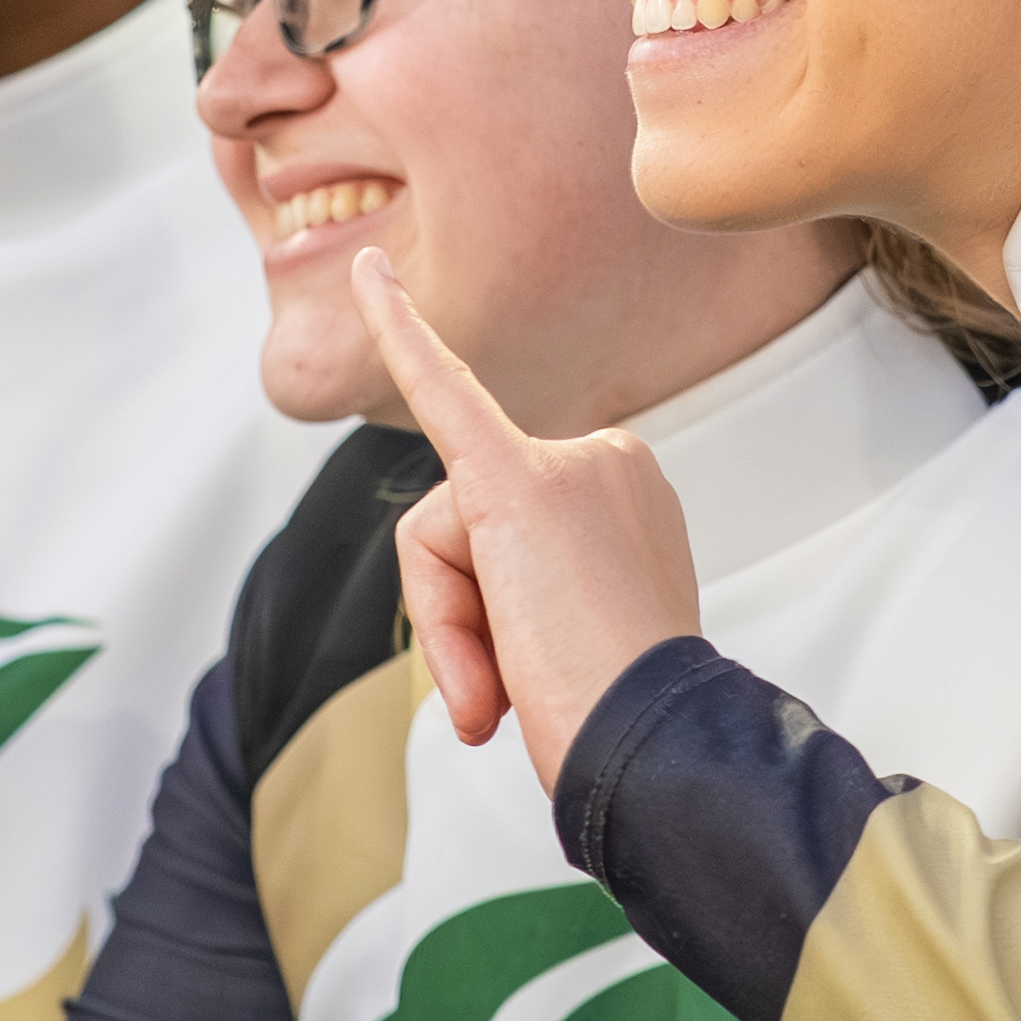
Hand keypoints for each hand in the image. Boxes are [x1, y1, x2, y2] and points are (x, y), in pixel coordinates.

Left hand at [359, 250, 700, 795]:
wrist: (652, 748)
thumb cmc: (619, 715)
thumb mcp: (584, 638)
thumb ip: (534, 595)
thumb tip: (495, 631)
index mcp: (628, 490)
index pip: (506, 536)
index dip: (495, 619)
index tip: (548, 657)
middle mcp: (608, 457)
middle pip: (463, 530)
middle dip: (461, 623)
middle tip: (505, 696)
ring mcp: (568, 462)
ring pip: (436, 539)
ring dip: (450, 633)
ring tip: (502, 689)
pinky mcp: (515, 481)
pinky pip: (437, 389)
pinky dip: (396, 330)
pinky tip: (368, 272)